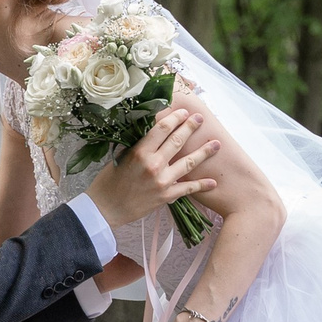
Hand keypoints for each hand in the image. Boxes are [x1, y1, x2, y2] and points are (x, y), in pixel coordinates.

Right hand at [87, 108, 217, 231]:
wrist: (106, 209)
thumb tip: (152, 131)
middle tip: (200, 119)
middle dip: (191, 128)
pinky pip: (187, 189)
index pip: (162, 129)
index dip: (175, 118)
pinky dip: (201, 185)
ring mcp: (161, 181)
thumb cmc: (109, 182)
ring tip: (216, 144)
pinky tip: (213, 182)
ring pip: (188, 163)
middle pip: (177, 141)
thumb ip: (138, 145)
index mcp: (140, 152)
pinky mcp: (166, 196)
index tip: (183, 112)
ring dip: (204, 152)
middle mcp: (153, 164)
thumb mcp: (120, 157)